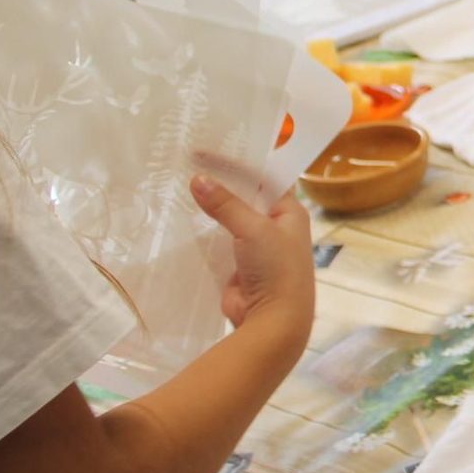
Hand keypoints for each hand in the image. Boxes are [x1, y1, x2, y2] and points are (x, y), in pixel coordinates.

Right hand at [191, 177, 314, 336]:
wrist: (273, 321)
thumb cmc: (276, 270)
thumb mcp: (253, 229)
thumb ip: (225, 204)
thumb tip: (198, 179)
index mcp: (290, 212)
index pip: (265, 176)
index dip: (239, 163)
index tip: (208, 151)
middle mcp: (276, 226)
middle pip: (246, 196)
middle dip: (222, 182)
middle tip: (191, 163)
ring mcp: (256, 246)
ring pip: (231, 218)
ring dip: (211, 206)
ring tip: (182, 184)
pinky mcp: (238, 264)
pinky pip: (219, 240)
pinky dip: (204, 230)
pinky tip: (184, 218)